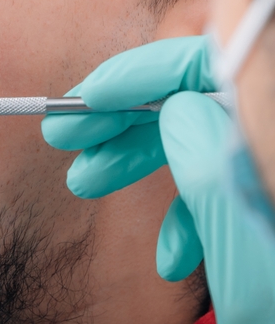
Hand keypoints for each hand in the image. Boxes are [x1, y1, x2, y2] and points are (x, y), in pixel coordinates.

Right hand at [42, 36, 274, 323]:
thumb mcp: (245, 251)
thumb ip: (210, 169)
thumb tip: (177, 107)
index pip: (217, 64)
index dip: (146, 72)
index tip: (87, 100)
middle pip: (204, 99)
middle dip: (129, 116)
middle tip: (68, 139)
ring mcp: (270, 180)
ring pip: (206, 142)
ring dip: (141, 159)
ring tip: (86, 183)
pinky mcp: (267, 212)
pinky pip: (225, 190)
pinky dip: (186, 214)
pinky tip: (168, 259)